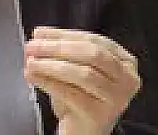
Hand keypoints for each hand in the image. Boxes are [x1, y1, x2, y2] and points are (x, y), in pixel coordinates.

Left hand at [24, 27, 140, 134]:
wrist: (82, 132)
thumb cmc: (79, 99)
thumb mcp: (73, 68)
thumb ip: (61, 50)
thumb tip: (40, 34)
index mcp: (125, 62)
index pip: (94, 40)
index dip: (64, 34)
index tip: (39, 33)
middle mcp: (127, 79)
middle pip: (92, 54)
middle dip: (58, 47)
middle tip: (32, 46)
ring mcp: (116, 98)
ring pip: (83, 73)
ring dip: (51, 64)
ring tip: (31, 62)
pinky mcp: (99, 115)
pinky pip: (70, 93)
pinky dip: (48, 82)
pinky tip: (32, 76)